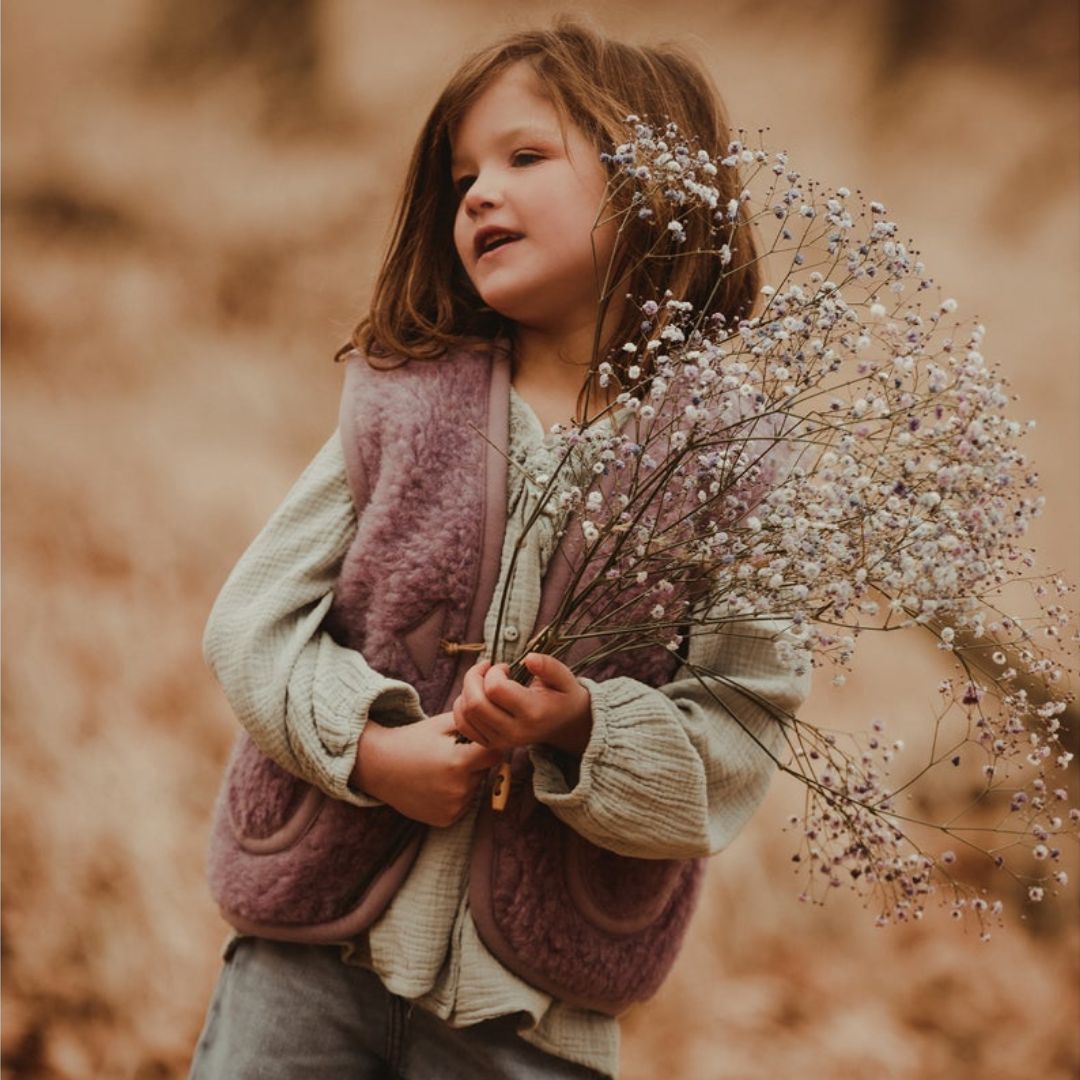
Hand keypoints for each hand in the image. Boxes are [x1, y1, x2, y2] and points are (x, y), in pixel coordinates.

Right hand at [351, 713, 502, 827]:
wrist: (379, 766)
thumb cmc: (413, 740)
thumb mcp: (442, 725)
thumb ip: (472, 723)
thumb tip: (498, 723)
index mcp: (459, 761)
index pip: (495, 754)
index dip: (490, 747)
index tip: (479, 743)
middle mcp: (458, 788)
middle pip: (485, 772)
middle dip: (475, 763)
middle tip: (450, 755)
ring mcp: (452, 807)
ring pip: (474, 789)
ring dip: (466, 780)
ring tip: (440, 770)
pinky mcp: (445, 820)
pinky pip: (463, 805)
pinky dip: (455, 796)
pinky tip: (436, 786)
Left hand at [452, 653, 592, 754]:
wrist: (564, 724)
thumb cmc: (562, 695)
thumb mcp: (564, 678)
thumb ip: (549, 666)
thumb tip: (529, 658)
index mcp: (533, 713)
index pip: (495, 689)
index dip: (494, 671)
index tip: (505, 667)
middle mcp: (515, 731)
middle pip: (474, 704)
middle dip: (472, 677)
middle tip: (486, 668)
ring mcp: (501, 741)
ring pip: (465, 714)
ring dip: (466, 690)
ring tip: (482, 681)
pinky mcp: (491, 744)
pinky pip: (463, 725)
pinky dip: (461, 707)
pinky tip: (476, 695)